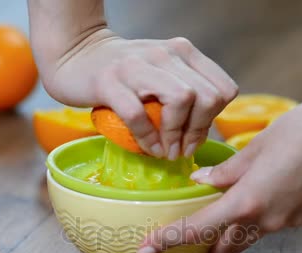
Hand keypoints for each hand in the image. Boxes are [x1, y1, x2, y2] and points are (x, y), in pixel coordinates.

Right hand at [37, 29, 237, 158]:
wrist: (76, 55)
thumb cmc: (123, 74)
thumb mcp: (162, 74)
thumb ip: (186, 92)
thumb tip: (201, 133)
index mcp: (184, 52)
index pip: (224, 88)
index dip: (215, 118)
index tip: (196, 134)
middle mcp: (166, 54)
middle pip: (208, 97)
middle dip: (199, 131)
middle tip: (183, 149)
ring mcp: (137, 65)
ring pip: (181, 99)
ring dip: (176, 134)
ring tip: (167, 151)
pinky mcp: (110, 81)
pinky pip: (138, 115)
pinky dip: (148, 138)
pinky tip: (149, 148)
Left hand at [137, 91, 301, 252]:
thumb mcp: (257, 147)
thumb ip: (226, 170)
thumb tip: (200, 181)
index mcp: (248, 202)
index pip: (197, 230)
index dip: (168, 241)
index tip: (146, 250)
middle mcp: (266, 221)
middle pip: (224, 249)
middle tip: (184, 245)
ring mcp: (286, 223)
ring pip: (247, 239)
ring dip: (227, 237)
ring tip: (214, 219)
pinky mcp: (301, 217)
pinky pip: (267, 225)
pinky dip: (252, 221)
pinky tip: (252, 198)